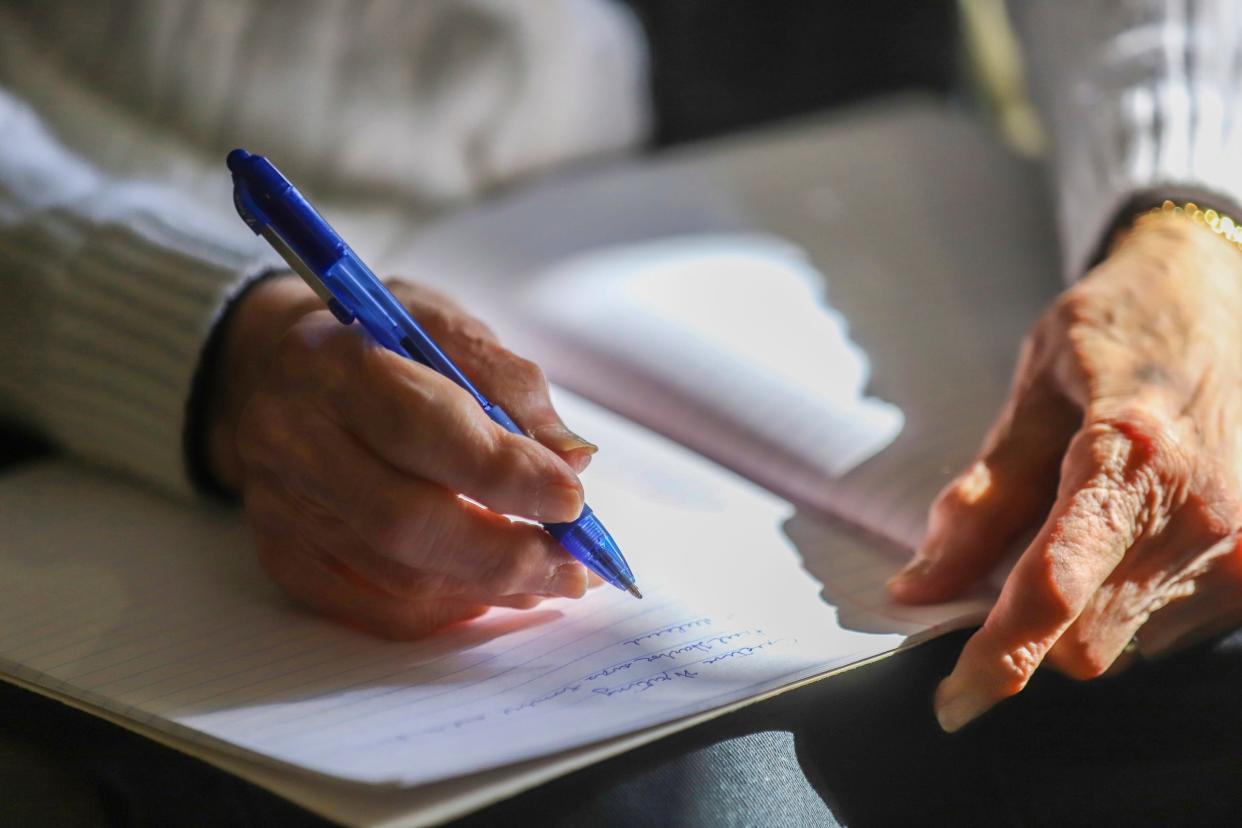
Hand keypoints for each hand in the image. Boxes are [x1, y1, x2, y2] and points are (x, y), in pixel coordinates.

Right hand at [205, 274, 598, 637]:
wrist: (281, 367)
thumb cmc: (379, 344)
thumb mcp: (444, 327)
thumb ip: (509, 385)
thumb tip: (572, 459)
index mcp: (331, 360)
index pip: (421, 429)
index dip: (505, 473)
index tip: (572, 499)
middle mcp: (290, 436)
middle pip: (403, 520)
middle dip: (505, 553)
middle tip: (574, 563)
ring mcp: (279, 504)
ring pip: (394, 575)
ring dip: (489, 587)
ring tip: (552, 578)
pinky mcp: (282, 553)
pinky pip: (374, 608)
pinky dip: (447, 610)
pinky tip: (494, 593)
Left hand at [888, 213, 1241, 730]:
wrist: (1219, 294)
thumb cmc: (1116, 332)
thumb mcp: (1030, 393)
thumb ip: (980, 497)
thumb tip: (920, 585)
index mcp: (1132, 453)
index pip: (1053, 587)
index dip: (997, 655)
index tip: (954, 700)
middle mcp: (1203, 511)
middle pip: (1085, 643)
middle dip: (1028, 630)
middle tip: (1007, 565)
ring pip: (1128, 647)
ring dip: (1080, 617)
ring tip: (1083, 526)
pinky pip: (1169, 630)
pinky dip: (1125, 608)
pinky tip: (1125, 542)